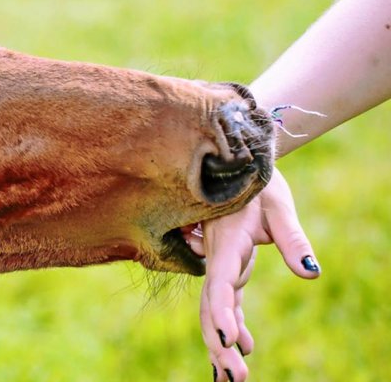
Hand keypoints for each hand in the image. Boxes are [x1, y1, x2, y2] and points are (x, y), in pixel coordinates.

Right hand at [198, 173, 320, 380]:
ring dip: (220, 344)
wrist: (238, 162)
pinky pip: (226, 303)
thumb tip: (312, 275)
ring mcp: (219, 265)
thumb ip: (295, 241)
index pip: (220, 286)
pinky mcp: (228, 267)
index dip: (223, 316)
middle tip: (235, 378)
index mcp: (226, 244)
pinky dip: (232, 326)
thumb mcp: (280, 207)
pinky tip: (246, 347)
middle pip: (212, 309)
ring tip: (232, 378)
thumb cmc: (259, 181)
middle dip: (220, 346)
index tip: (229, 343)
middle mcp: (216, 259)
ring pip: (214, 311)